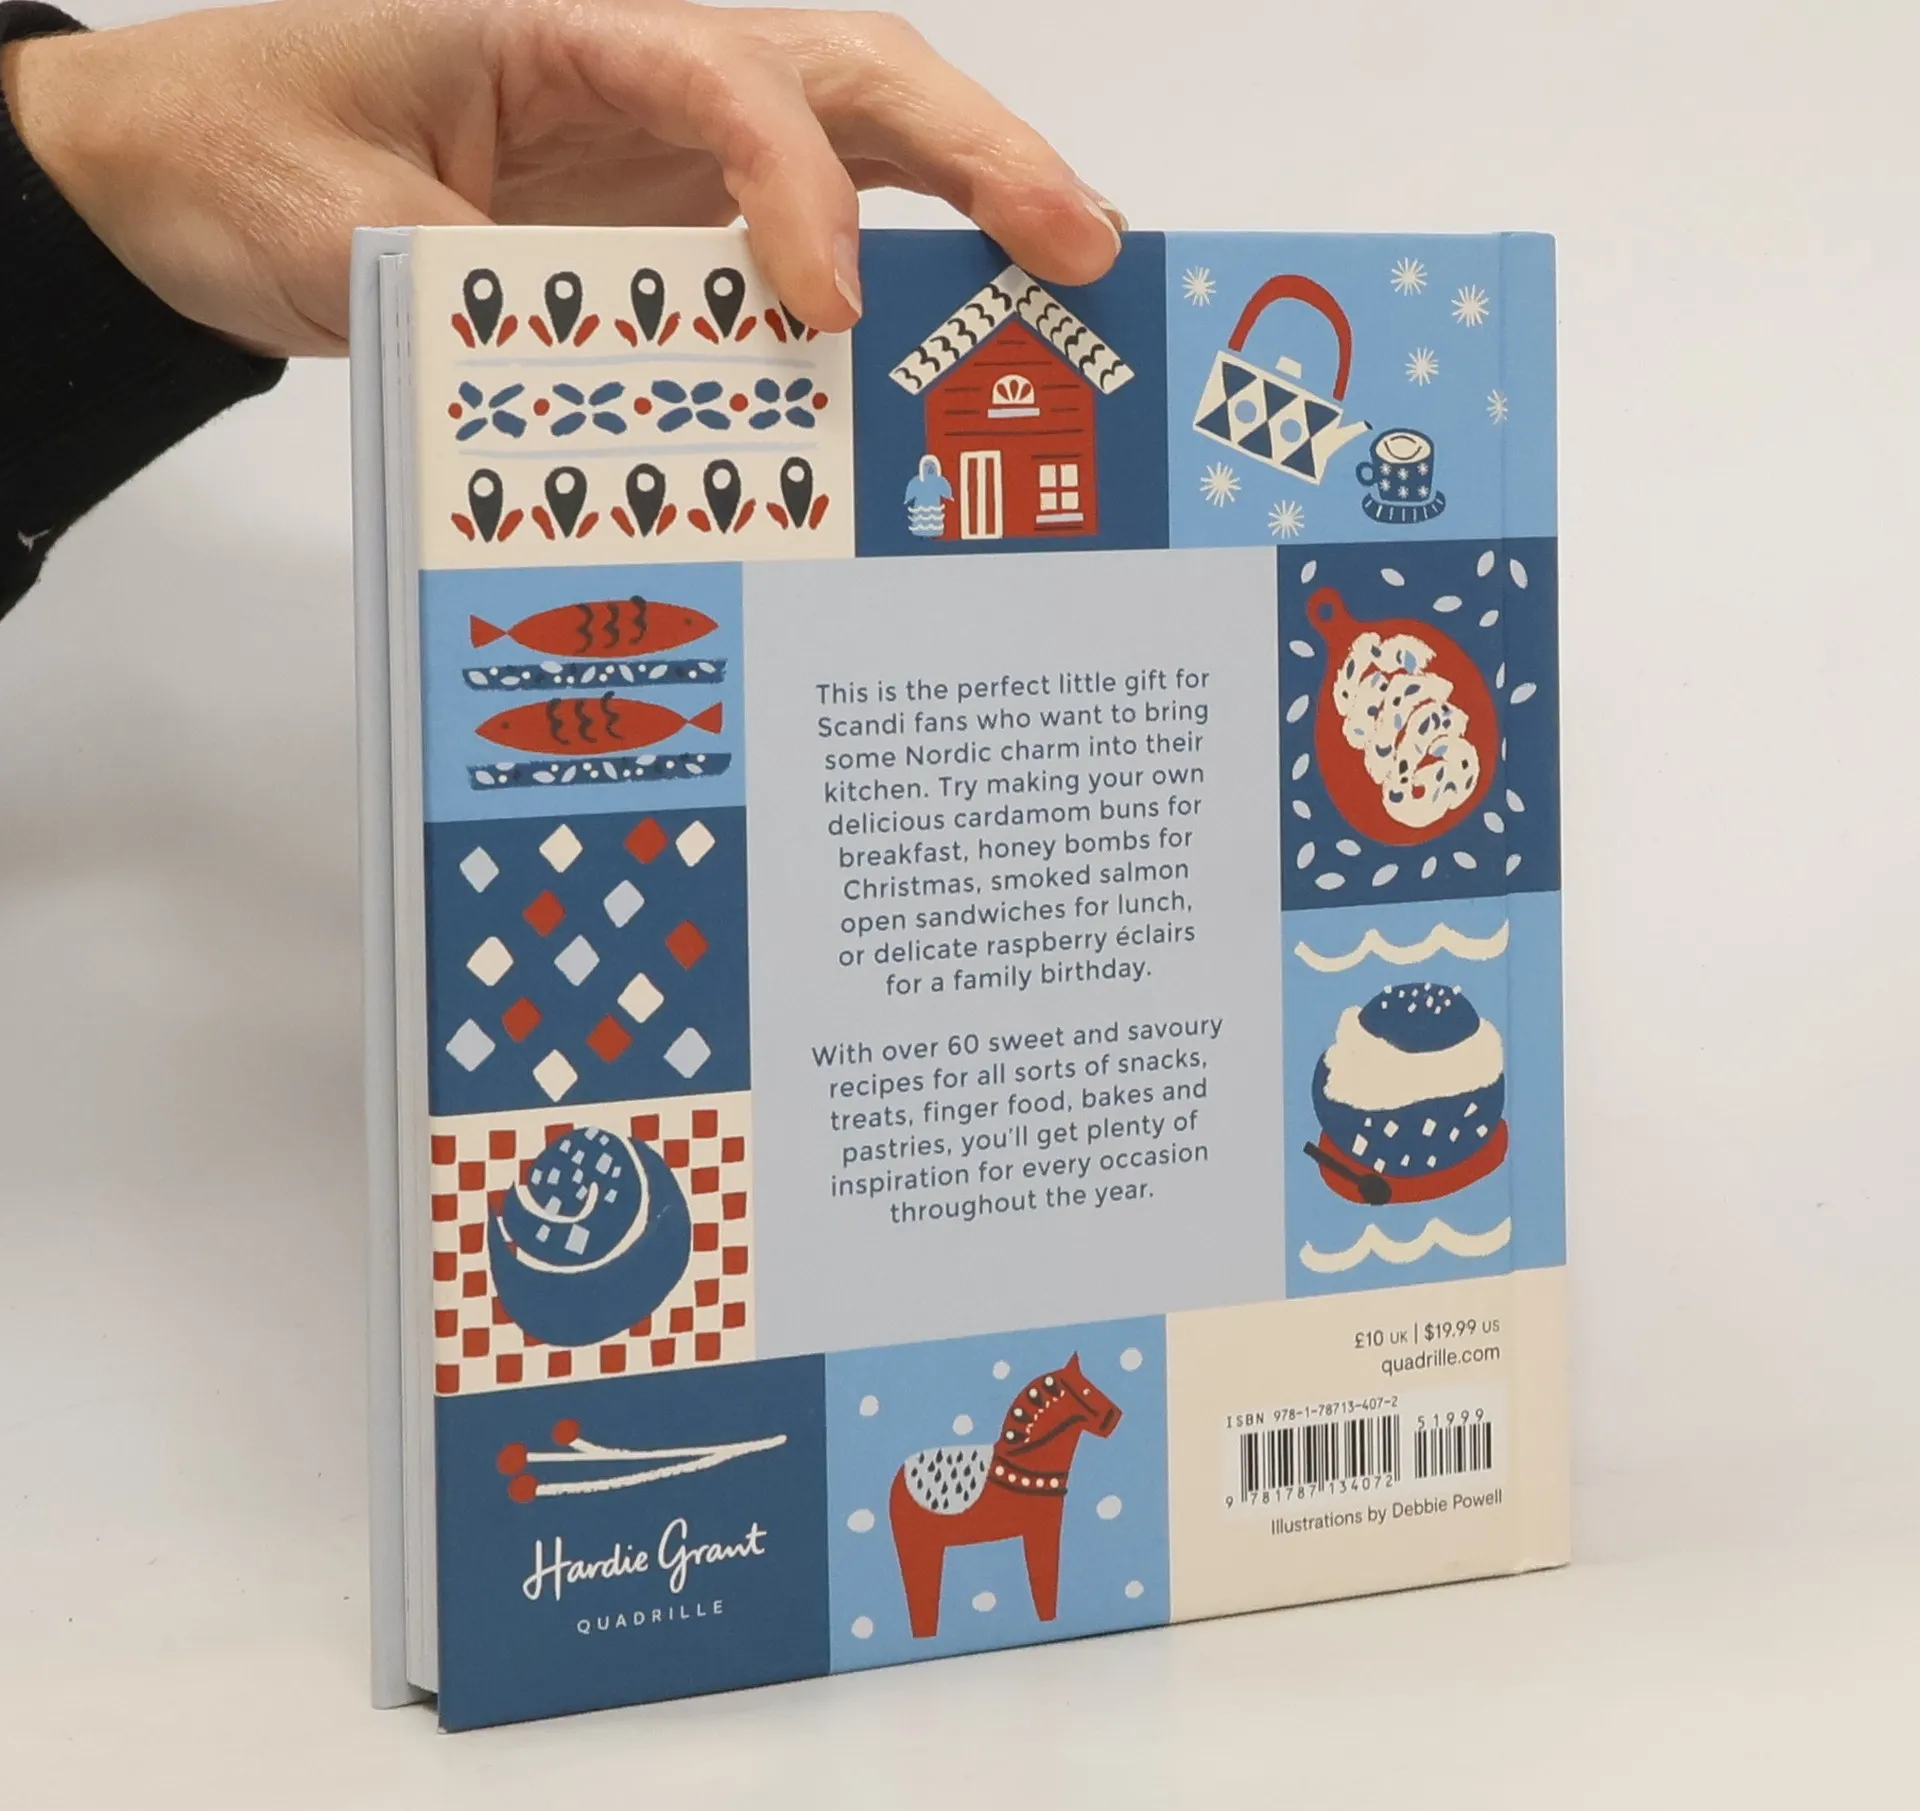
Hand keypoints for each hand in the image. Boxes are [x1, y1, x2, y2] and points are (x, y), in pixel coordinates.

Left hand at [1, 0, 1123, 356]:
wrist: (179, 160)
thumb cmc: (234, 147)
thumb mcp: (323, 224)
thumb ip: (466, 291)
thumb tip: (607, 394)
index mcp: (556, 21)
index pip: (724, 77)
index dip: (791, 187)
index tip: (823, 312)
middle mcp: (639, 60)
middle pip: (849, 73)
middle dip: (978, 150)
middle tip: (1081, 245)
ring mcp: (665, 133)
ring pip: (858, 133)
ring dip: (971, 197)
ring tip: (1066, 276)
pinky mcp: (668, 206)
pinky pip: (810, 217)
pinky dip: (896, 260)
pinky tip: (951, 328)